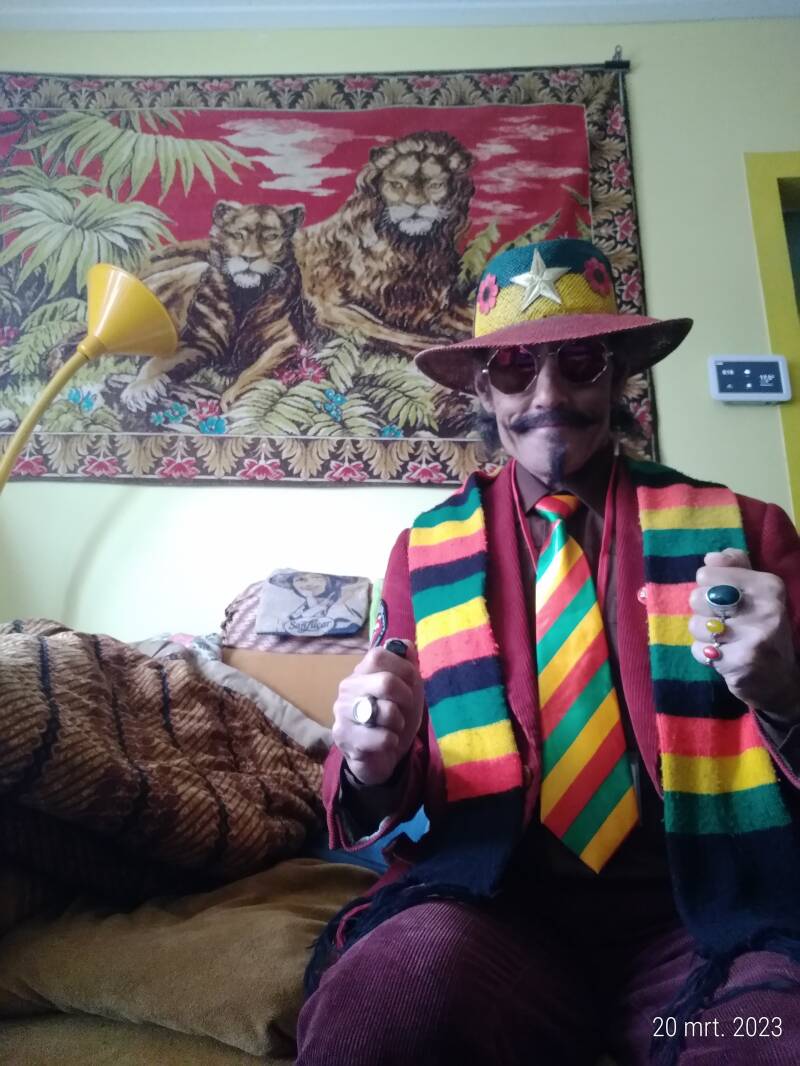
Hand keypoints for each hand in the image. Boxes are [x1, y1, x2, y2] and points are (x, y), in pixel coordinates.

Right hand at [332, 639, 424, 786]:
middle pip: (386, 682)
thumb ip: (408, 664)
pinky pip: (382, 738)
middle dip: (407, 698)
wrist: (380, 755)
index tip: (410, 684)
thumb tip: (407, 645)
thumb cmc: (393, 717)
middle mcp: (347, 688)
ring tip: (392, 728)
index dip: (403, 669)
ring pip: (386, 712)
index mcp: (361, 672)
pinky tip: (385, 743)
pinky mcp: (344, 737)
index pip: (378, 656)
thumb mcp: (408, 689)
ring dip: (399, 723)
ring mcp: (342, 713)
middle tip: (404, 709)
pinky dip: (392, 741)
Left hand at [689, 548, 799, 718]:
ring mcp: (754, 637)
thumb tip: (711, 558)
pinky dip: (705, 654)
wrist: (781, 678)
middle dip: (704, 611)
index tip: (725, 599)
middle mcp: (766, 609)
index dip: (708, 587)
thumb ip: (734, 568)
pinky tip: (724, 656)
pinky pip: (699, 650)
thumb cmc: (762, 627)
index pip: (707, 573)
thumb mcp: (757, 592)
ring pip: (696, 625)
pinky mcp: (740, 663)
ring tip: (725, 640)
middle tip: (724, 621)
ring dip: (704, 635)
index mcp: (768, 586)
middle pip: (697, 598)